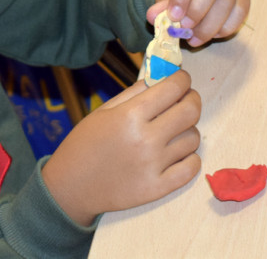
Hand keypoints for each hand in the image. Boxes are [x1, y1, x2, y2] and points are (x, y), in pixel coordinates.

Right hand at [41, 71, 200, 225]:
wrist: (72, 186)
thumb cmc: (85, 143)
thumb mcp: (103, 111)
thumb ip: (134, 92)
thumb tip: (162, 77)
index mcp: (130, 116)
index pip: (172, 89)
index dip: (182, 79)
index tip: (182, 79)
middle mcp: (146, 139)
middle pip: (190, 111)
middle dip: (192, 99)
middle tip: (186, 99)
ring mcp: (154, 165)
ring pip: (193, 138)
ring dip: (188, 129)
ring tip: (174, 130)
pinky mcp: (159, 188)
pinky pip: (192, 167)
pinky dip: (190, 157)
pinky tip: (177, 153)